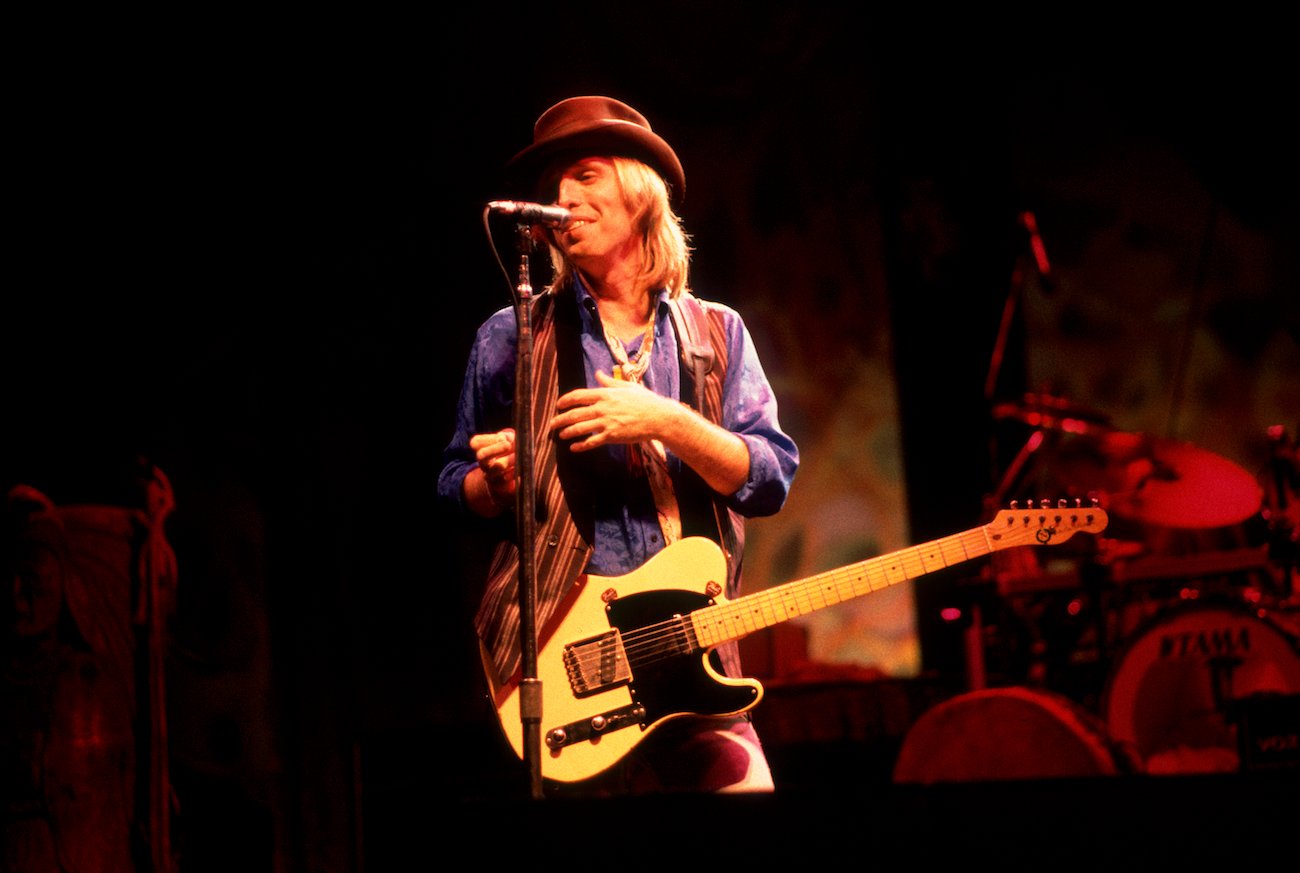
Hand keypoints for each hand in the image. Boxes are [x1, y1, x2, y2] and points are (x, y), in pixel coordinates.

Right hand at [470, 428, 516, 504]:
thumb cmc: (509, 452)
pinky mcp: (500, 486)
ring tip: (517, 456)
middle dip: (495, 449)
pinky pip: (504, 482)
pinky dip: (513, 474)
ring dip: (508, 460)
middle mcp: (484, 463)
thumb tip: (509, 438)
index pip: (476, 443)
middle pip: (481, 455)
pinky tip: (519, 470)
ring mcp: (490, 475)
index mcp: (482, 449)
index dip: (488, 439)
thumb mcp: (508, 440)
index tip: (503, 437)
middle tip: (508, 445)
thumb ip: (508, 436)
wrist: (510, 476)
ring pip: (495, 468)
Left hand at [551, 370, 678, 451]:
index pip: (578, 396)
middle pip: (574, 414)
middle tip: (552, 425)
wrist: (658, 417)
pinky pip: (591, 442)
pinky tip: (574, 448)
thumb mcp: (626, 386)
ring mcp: (606, 423)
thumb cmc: (644, 401)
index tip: (559, 405)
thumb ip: (609, 382)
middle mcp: (602, 408)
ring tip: (561, 435)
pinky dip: (581, 446)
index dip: (565, 401)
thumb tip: (598, 374)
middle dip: (560, 419)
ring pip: (580, 429)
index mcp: (604, 394)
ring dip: (567, 432)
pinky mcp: (612, 436)